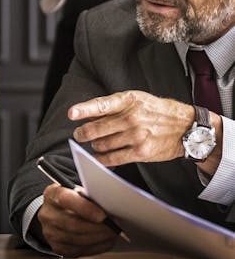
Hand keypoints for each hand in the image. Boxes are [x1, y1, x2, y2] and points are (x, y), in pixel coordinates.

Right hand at [36, 183, 117, 256]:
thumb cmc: (73, 201)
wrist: (57, 212)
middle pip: (73, 224)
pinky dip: (95, 247)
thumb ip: (90, 198)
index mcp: (52, 194)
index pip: (66, 200)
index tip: (104, 217)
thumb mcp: (79, 192)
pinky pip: (78, 251)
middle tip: (114, 228)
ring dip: (99, 239)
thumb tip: (110, 210)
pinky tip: (105, 242)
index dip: (86, 209)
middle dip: (97, 228)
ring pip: (77, 239)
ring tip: (112, 234)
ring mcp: (50, 232)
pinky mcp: (56, 247)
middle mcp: (47, 214)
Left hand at [70, 91, 193, 166]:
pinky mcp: (141, 152)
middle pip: (96, 129)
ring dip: (94, 145)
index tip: (71, 114)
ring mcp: (137, 136)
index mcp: (129, 101)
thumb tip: (86, 114)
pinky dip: (101, 159)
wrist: (187, 128)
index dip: (84, 110)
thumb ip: (113, 106)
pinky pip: (113, 158)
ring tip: (96, 143)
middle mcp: (132, 118)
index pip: (102, 105)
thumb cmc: (157, 112)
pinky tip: (98, 157)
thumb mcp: (137, 100)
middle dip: (82, 134)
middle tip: (79, 135)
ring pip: (101, 145)